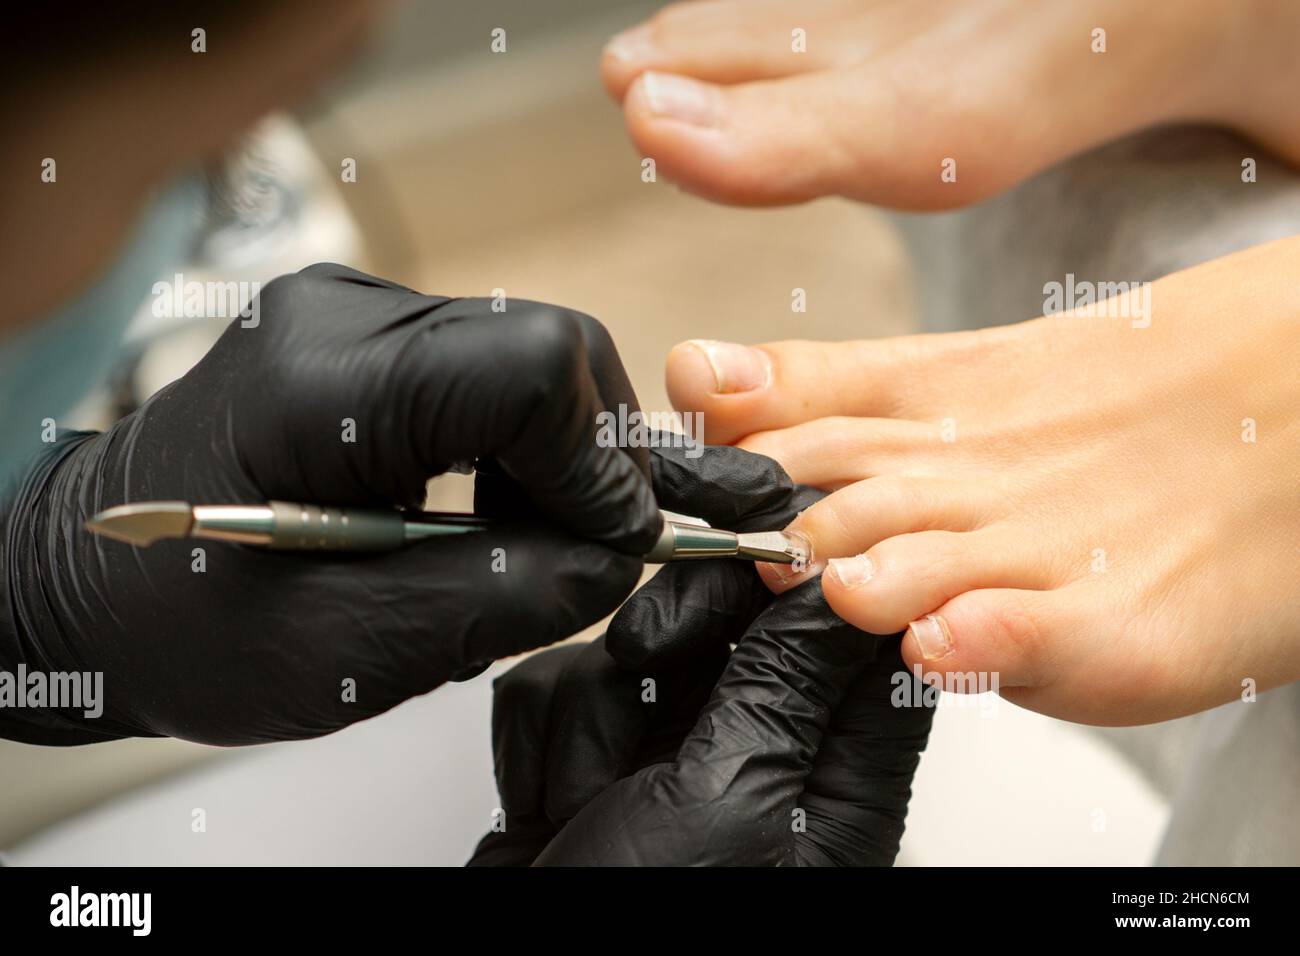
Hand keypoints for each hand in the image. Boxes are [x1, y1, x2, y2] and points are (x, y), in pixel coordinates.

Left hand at [0, 264, 658, 744]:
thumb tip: (616, 553)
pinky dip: (516, 443)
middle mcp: (339, 313)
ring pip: (529, 354)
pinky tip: (481, 507)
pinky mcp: (364, 334)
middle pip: (545, 345)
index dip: (595, 462)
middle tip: (577, 549)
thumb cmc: (178, 622)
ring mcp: (350, 311)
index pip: (529, 367)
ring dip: (555, 453)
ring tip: (518, 539)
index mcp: (318, 382)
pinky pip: (487, 369)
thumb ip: (500, 597)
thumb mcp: (343, 649)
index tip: (608, 546)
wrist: (85, 582)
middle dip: (588, 455)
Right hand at [469, 442, 935, 865]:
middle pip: (734, 620)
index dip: (805, 567)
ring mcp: (675, 757)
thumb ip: (784, 679)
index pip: (852, 630)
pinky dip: (547, 741)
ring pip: (637, 646)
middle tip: (644, 669)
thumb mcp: (733, 800)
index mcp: (833, 772)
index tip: (750, 532)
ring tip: (590, 793)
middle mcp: (760, 755)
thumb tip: (836, 578)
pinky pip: (569, 687)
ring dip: (594, 714)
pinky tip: (554, 805)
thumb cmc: (654, 932)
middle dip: (670, 641)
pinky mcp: (601, 758)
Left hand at [660, 238, 1299, 723]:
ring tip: (842, 584)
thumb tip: (699, 371)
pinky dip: (988, 642)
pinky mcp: (1106, 627)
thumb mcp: (958, 376)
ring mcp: (1034, 552)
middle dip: (779, 520)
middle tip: (745, 538)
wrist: (1292, 418)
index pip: (801, 412)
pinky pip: (1035, 638)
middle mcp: (963, 477)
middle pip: (839, 495)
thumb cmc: (1111, 417)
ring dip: (873, 573)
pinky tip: (945, 641)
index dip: (734, 428)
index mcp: (927, 407)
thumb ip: (831, 384)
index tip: (691, 413)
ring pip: (925, 563)